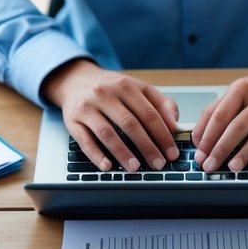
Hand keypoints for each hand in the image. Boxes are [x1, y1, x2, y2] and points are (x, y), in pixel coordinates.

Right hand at [42, 59, 179, 171]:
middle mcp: (105, 94)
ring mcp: (87, 107)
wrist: (74, 80)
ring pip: (108, 133)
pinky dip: (96, 155)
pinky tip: (107, 166)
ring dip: (123, 153)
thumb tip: (175, 124)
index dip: (163, 135)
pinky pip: (84, 141)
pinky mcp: (72, 121)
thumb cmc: (110, 88)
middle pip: (130, 124)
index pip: (149, 113)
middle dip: (147, 147)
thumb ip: (160, 103)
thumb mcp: (137, 88)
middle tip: (158, 164)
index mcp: (125, 86)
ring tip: (135, 168)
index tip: (171, 152)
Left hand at [192, 62, 247, 172]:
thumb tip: (199, 136)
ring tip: (232, 168)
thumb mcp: (241, 89)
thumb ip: (218, 109)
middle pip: (237, 127)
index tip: (200, 154)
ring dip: (243, 155)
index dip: (208, 137)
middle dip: (220, 149)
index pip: (220, 115)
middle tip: (210, 165)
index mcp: (243, 88)